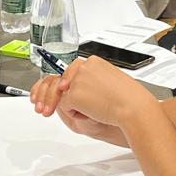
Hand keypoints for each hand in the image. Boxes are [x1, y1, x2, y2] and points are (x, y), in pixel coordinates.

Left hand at [30, 56, 150, 145]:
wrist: (133, 107)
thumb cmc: (130, 99)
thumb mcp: (110, 83)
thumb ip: (93, 82)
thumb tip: (78, 89)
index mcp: (94, 62)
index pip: (72, 70)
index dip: (62, 83)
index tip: (56, 89)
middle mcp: (83, 67)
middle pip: (59, 80)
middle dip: (47, 94)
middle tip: (41, 105)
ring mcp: (77, 79)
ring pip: (63, 95)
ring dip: (66, 106)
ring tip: (78, 113)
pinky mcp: (73, 93)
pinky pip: (66, 106)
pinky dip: (76, 113)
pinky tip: (91, 113)